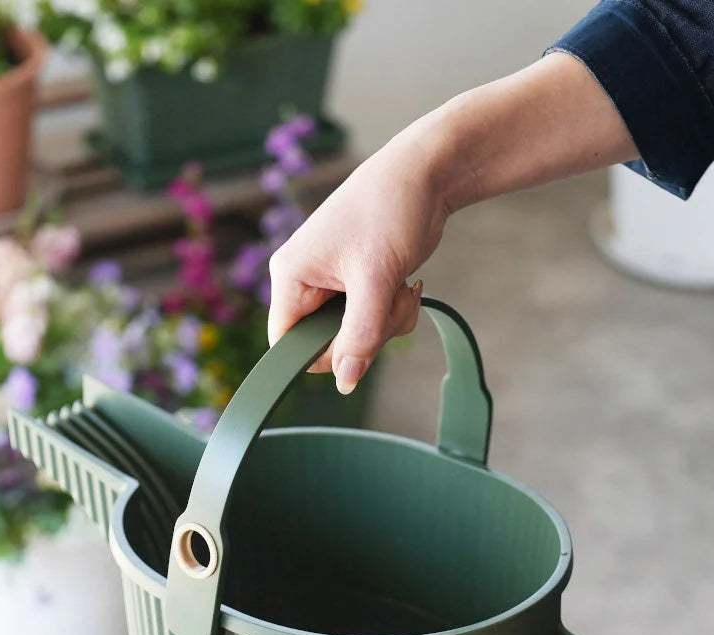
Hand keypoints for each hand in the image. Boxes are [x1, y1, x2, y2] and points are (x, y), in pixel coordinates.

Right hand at [267, 127, 452, 392]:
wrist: (426, 174)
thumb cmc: (390, 210)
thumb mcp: (375, 279)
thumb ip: (359, 335)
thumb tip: (345, 382)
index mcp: (291, 277)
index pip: (287, 345)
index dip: (323, 356)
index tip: (360, 344)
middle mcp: (304, 283)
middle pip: (326, 345)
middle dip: (366, 335)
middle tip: (389, 304)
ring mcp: (332, 286)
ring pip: (353, 338)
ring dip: (386, 324)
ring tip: (400, 289)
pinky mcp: (358, 286)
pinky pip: (371, 323)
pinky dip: (393, 313)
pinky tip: (405, 287)